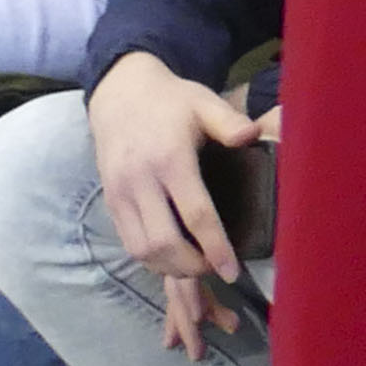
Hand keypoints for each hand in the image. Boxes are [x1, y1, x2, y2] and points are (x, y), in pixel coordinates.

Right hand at [86, 51, 256, 350]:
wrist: (120, 94)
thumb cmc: (173, 101)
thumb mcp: (205, 102)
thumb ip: (230, 122)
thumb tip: (255, 134)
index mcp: (169, 159)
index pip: (195, 214)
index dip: (216, 247)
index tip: (233, 271)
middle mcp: (139, 180)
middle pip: (164, 241)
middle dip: (193, 266)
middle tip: (219, 272)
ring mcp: (119, 193)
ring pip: (141, 248)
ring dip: (170, 267)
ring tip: (199, 268)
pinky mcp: (110, 200)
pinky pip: (128, 241)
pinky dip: (151, 258)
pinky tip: (175, 259)